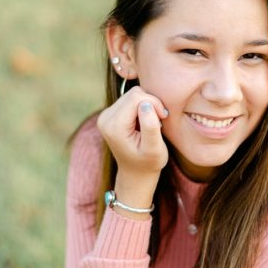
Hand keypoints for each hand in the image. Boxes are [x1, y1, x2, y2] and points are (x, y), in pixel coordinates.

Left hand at [96, 86, 169, 210]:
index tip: (162, 119)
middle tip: (158, 122)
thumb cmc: (148, 164)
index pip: (136, 97)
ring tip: (150, 124)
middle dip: (150, 104)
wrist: (135, 173)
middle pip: (133, 94)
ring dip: (146, 106)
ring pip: (132, 95)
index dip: (154, 104)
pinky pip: (130, 99)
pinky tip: (143, 122)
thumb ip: (150, 126)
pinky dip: (141, 107)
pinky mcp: (110, 114)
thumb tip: (146, 104)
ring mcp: (106, 115)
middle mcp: (105, 118)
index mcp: (114, 126)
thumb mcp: (154, 149)